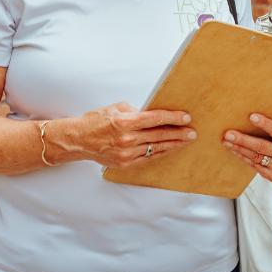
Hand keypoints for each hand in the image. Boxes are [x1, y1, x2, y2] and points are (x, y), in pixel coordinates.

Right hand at [67, 102, 196, 167]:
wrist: (79, 140)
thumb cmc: (95, 121)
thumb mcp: (115, 108)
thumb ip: (135, 111)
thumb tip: (153, 114)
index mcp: (124, 121)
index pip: (155, 119)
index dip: (173, 118)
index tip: (186, 117)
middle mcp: (127, 139)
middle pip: (159, 135)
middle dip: (178, 133)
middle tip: (192, 132)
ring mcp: (126, 153)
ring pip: (156, 148)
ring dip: (173, 144)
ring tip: (185, 141)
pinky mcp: (125, 163)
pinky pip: (148, 158)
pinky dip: (160, 153)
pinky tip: (169, 149)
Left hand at [223, 113, 271, 182]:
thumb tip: (250, 109)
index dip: (264, 123)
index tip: (251, 116)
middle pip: (262, 146)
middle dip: (243, 139)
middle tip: (228, 134)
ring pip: (255, 157)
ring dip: (238, 148)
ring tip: (226, 141)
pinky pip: (253, 165)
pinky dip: (242, 156)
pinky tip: (233, 150)